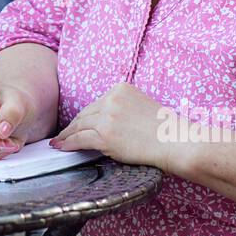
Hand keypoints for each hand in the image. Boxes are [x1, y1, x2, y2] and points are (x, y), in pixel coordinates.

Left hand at [50, 82, 180, 169]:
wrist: (175, 141)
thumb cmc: (165, 129)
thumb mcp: (142, 106)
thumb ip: (122, 108)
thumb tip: (104, 122)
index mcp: (121, 89)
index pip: (96, 104)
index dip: (86, 116)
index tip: (78, 123)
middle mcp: (111, 99)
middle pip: (86, 114)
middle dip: (74, 125)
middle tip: (64, 134)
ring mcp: (107, 117)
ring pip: (80, 126)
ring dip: (67, 135)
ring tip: (59, 142)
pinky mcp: (104, 135)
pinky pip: (79, 139)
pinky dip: (68, 144)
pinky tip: (61, 147)